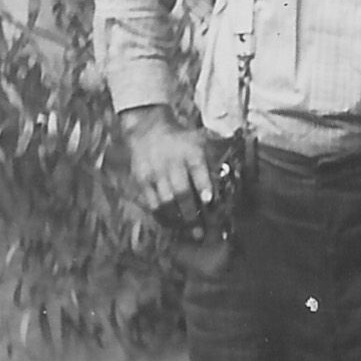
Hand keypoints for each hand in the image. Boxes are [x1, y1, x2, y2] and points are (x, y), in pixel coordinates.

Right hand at [121, 107, 215, 221]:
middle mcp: (172, 161)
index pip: (198, 169)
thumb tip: (219, 198)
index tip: (208, 201)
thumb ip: (211, 168)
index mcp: (191, 151)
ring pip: (166, 201)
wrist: (150, 128)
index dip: (204, 185)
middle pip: (181, 191)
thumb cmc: (183, 143)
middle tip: (201, 232)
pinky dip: (162, 216)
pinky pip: (152, 202)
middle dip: (192, 214)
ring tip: (190, 232)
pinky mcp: (142, 179)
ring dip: (179, 220)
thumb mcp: (201, 146)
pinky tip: (173, 225)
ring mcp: (155, 171)